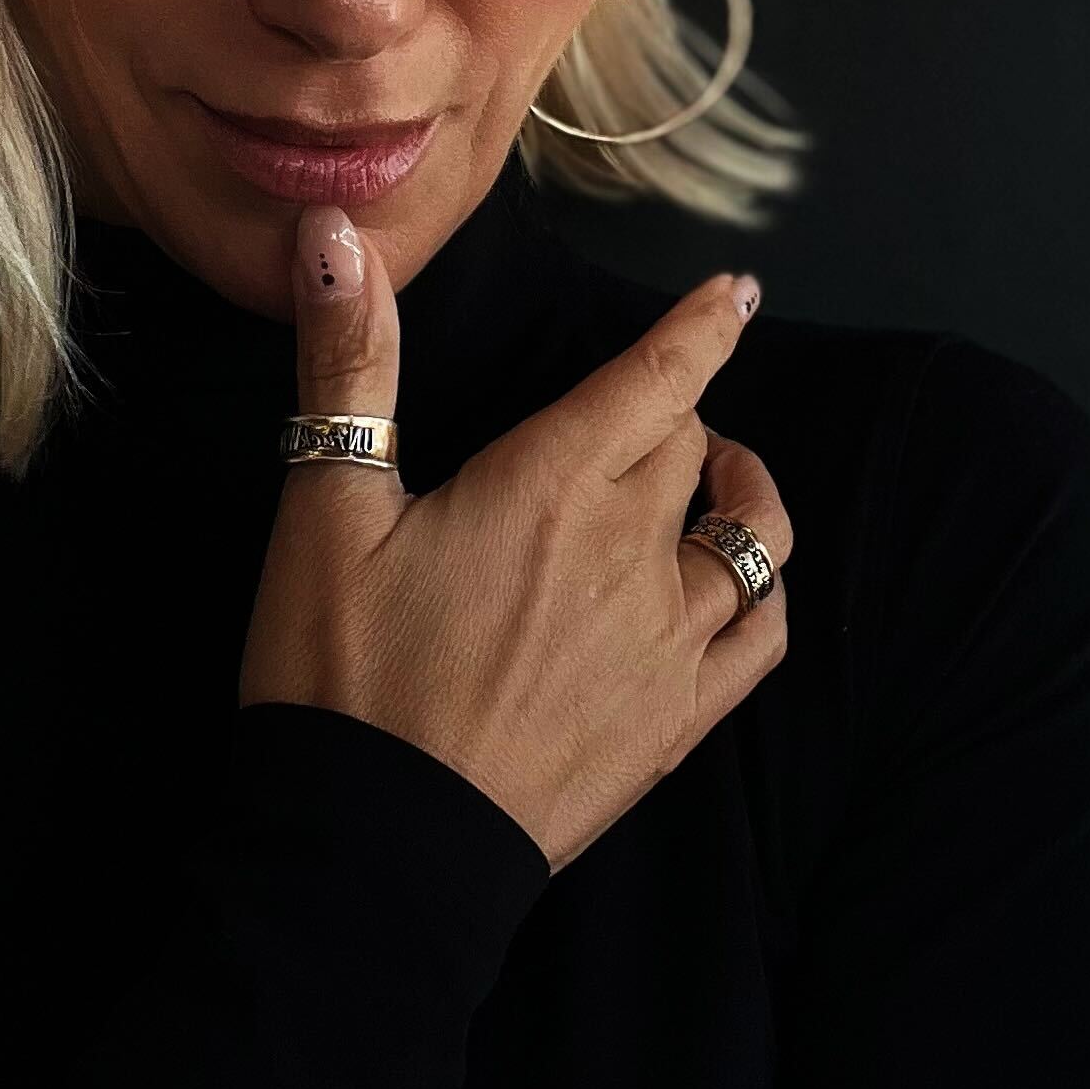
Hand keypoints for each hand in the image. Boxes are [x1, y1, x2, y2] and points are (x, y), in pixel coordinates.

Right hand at [237, 201, 792, 872]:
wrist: (375, 851)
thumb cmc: (340, 674)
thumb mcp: (325, 509)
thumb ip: (349, 362)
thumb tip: (335, 237)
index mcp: (552, 482)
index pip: (659, 374)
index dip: (702, 323)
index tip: (734, 289)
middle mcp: (630, 548)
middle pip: (690, 441)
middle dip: (672, 407)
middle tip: (638, 406)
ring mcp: (667, 639)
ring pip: (747, 530)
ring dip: (737, 486)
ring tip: (716, 472)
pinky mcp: (678, 720)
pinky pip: (764, 634)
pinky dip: (761, 588)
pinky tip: (735, 581)